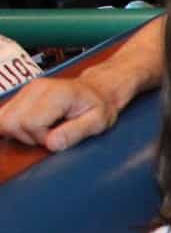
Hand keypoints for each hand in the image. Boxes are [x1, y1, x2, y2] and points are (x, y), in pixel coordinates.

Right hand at [0, 76, 118, 150]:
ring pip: (4, 119)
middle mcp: (37, 88)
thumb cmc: (99, 105)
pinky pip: (4, 114)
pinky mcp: (22, 94)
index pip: (29, 123)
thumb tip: (52, 144)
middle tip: (51, 134)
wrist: (97, 89)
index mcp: (57, 94)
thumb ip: (75, 133)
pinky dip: (15, 125)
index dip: (41, 138)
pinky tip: (33, 126)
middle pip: (11, 122)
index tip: (57, 137)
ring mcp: (26, 89)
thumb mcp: (98, 122)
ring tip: (43, 130)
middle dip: (28, 136)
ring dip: (20, 131)